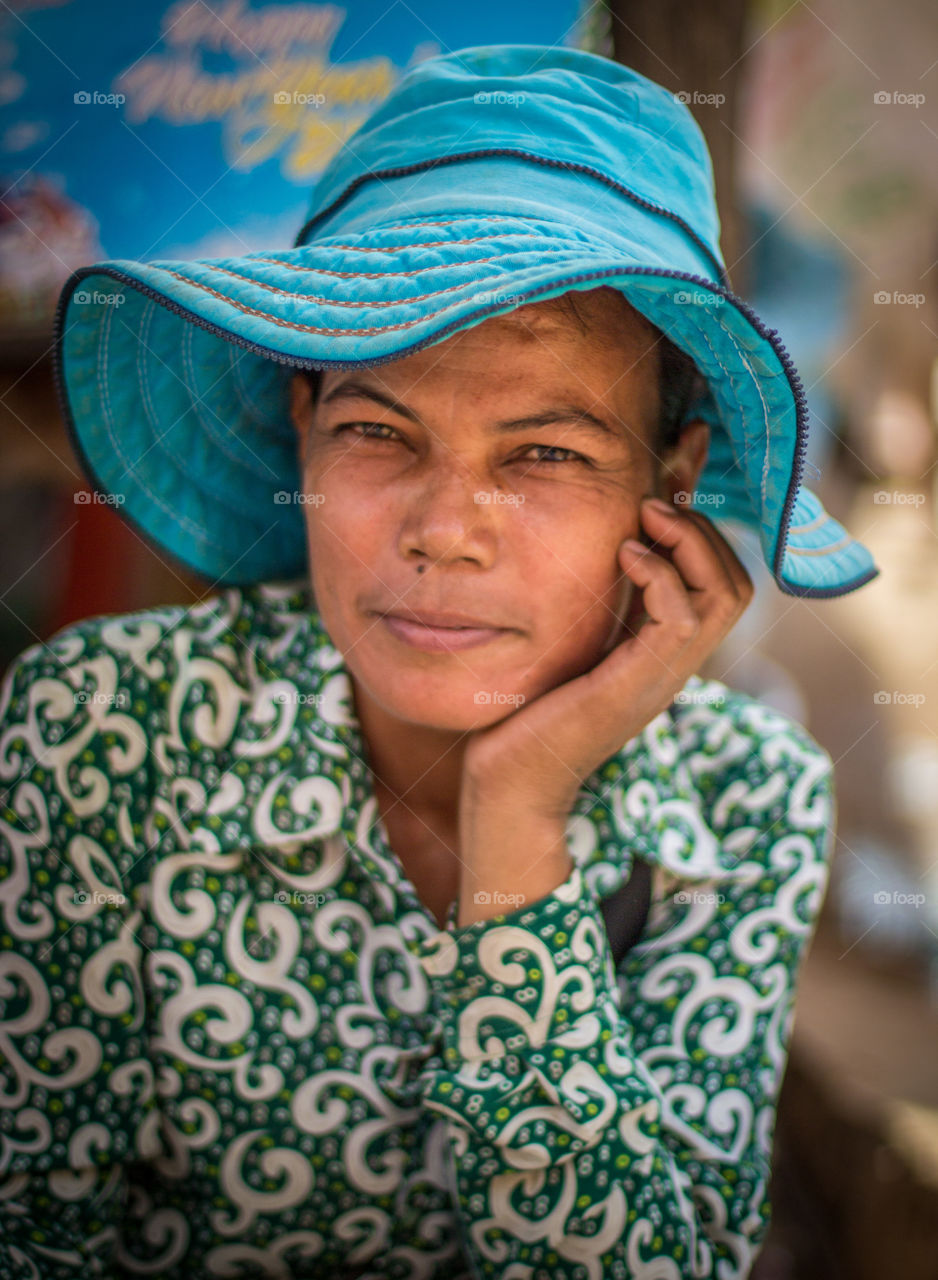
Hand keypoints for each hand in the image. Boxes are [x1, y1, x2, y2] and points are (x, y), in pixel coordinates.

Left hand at [454, 497, 753, 924]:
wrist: (511, 780)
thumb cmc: (529, 710)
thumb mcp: (571, 638)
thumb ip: (594, 598)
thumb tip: (605, 544)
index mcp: (664, 650)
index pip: (720, 579)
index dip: (704, 525)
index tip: (671, 482)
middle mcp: (675, 663)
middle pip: (736, 582)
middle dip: (704, 528)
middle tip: (656, 501)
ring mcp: (662, 676)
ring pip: (725, 595)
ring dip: (691, 542)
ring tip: (646, 517)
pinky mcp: (638, 685)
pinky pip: (684, 618)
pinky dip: (663, 575)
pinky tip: (624, 557)